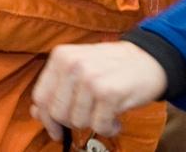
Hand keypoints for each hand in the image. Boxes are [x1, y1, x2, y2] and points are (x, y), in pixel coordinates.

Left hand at [30, 41, 166, 140]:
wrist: (149, 59)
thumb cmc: (112, 66)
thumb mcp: (80, 68)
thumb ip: (57, 88)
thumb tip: (36, 112)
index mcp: (61, 56)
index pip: (41, 96)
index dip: (46, 117)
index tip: (55, 128)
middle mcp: (73, 65)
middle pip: (57, 112)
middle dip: (73, 121)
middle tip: (90, 116)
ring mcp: (90, 78)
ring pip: (77, 121)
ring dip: (94, 123)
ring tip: (106, 112)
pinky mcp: (109, 92)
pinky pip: (99, 125)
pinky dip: (109, 128)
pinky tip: (116, 118)